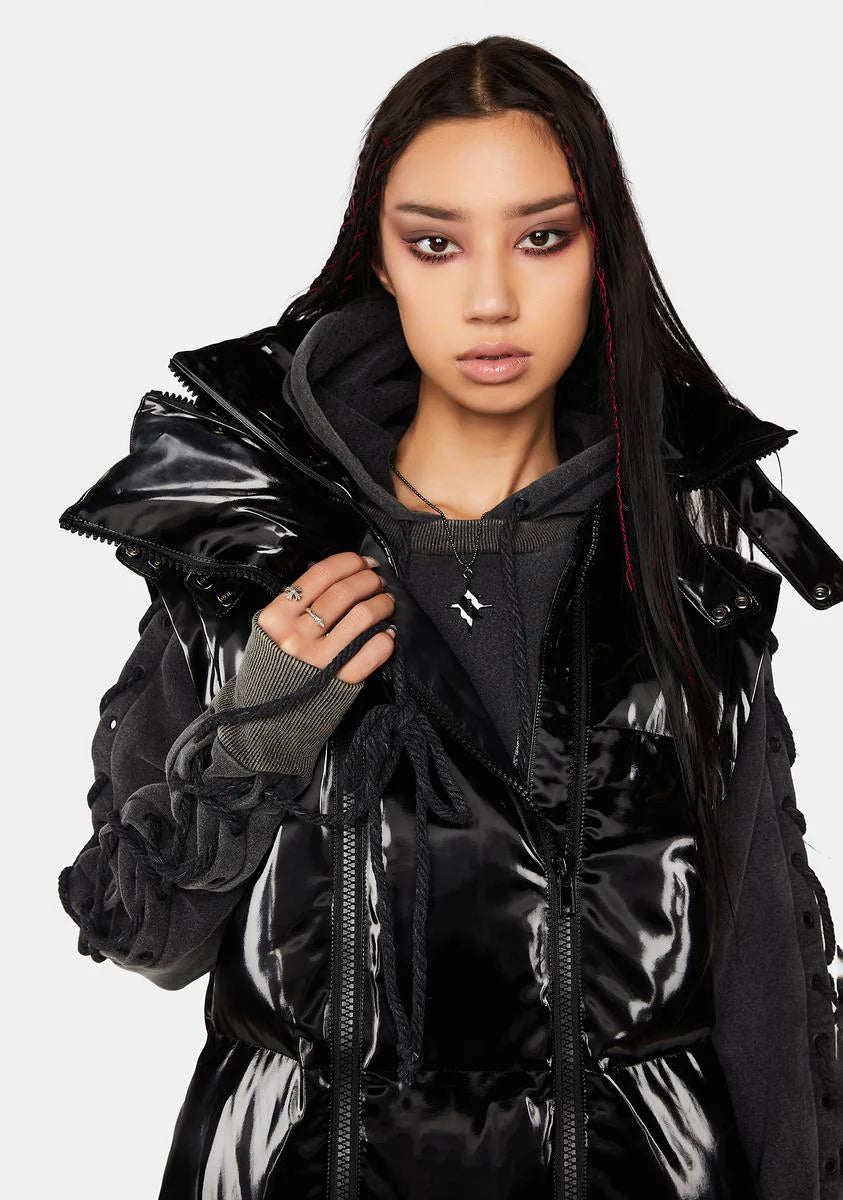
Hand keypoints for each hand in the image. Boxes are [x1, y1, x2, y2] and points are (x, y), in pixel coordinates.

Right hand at [257, 552, 395, 684]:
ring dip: (382, 603)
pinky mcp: (340, 680)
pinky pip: (373, 650)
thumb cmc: (274, 667)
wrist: (268, 716)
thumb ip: (296, 603)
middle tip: (377, 581)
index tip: (362, 562)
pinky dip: (386, 638)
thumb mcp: (273, 630)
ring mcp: (319, 659)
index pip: (320, 575)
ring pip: (363, 616)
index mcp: (277, 617)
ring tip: (386, 603)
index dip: (348, 562)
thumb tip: (339, 576)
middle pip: (345, 592)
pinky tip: (387, 633)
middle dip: (369, 580)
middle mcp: (297, 636)